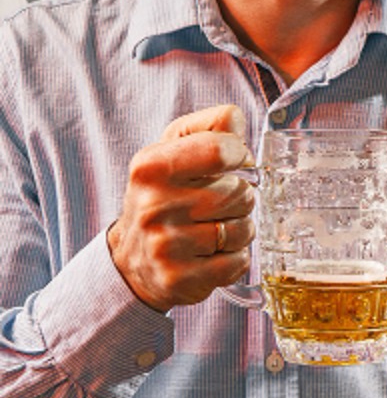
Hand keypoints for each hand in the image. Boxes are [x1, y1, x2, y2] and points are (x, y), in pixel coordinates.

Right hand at [106, 104, 256, 311]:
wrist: (132, 259)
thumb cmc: (163, 195)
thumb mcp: (175, 150)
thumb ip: (211, 126)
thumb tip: (237, 119)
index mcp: (151, 166)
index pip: (223, 149)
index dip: (240, 155)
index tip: (231, 163)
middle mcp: (153, 205)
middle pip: (241, 192)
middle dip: (240, 198)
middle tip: (215, 204)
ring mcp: (165, 245)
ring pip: (244, 228)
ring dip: (239, 229)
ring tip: (212, 229)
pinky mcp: (179, 278)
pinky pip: (238, 262)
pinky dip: (235, 258)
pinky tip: (211, 254)